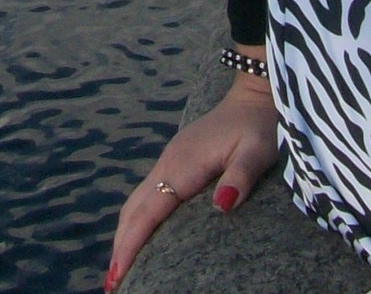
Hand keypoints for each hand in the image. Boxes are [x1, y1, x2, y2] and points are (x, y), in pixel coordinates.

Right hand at [105, 74, 277, 289]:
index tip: (118, 272)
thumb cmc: (258, 126)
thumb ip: (239, 178)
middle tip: (112, 284)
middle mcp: (168, 162)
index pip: (149, 210)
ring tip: (118, 268)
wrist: (252, 95)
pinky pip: (146, 194)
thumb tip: (221, 207)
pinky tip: (138, 236)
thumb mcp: (257, 152)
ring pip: (136, 201)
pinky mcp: (174, 161)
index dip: (132, 243)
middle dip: (121, 245)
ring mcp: (169, 160)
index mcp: (183, 164)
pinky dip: (135, 220)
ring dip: (124, 234)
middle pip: (134, 209)